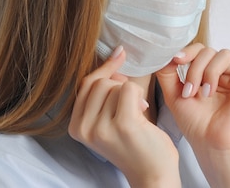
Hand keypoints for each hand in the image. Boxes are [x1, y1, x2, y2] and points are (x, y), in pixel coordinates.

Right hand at [68, 46, 180, 187]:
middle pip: (99, 82)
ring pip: (115, 85)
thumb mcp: (107, 121)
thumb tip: (115, 56)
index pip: (85, 84)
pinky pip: (129, 89)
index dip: (104, 68)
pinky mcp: (123, 124)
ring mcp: (102, 128)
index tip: (119, 55)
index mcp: (76, 128)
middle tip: (133, 101)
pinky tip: (144, 111)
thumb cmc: (134, 144)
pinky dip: (140, 95)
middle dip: (119, 84)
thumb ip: (102, 96)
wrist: (152, 174)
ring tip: (138, 112)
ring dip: (131, 93)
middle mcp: (84, 129)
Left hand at [156, 43, 229, 186]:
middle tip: (192, 91)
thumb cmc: (195, 122)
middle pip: (208, 51)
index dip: (187, 53)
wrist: (210, 141)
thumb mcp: (173, 93)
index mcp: (205, 72)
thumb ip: (167, 72)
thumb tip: (168, 52)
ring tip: (208, 93)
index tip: (177, 62)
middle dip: (196, 68)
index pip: (198, 50)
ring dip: (212, 71)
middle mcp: (221, 71)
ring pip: (224, 53)